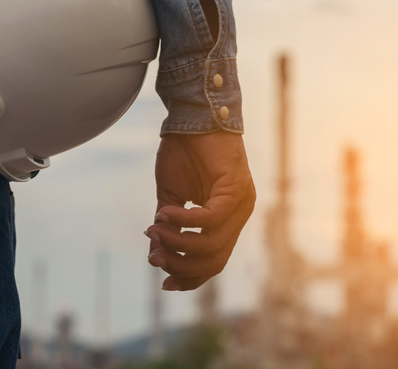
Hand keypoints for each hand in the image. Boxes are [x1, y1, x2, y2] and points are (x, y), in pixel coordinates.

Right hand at [144, 131, 254, 290]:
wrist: (191, 116)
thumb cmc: (183, 152)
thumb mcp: (170, 196)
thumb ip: (168, 227)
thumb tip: (155, 257)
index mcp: (228, 218)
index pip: (215, 262)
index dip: (190, 277)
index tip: (163, 281)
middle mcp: (240, 214)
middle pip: (215, 260)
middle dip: (181, 264)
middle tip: (155, 254)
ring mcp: (242, 202)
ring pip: (212, 244)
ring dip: (178, 242)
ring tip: (156, 230)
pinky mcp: (237, 189)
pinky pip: (210, 219)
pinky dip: (185, 221)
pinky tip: (166, 213)